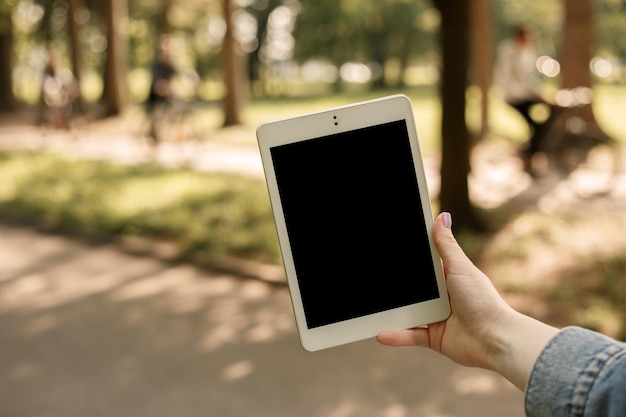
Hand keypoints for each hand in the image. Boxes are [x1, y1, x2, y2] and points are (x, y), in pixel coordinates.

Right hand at [376, 212, 557, 389]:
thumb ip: (446, 245)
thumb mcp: (461, 267)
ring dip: (390, 312)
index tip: (388, 252)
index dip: (410, 259)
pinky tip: (380, 333)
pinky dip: (396, 335)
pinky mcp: (433, 337)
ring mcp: (436, 317)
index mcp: (448, 278)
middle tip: (372, 280)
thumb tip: (442, 216)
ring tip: (371, 308)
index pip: (424, 266)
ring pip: (407, 312)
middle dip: (395, 286)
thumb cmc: (482, 300)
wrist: (494, 338)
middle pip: (413, 289)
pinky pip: (410, 335)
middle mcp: (442, 297)